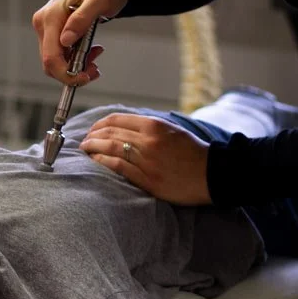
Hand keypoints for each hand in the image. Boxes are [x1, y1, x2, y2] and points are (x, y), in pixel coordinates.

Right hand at [32, 0, 127, 84]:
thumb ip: (82, 19)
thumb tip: (66, 40)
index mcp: (50, 16)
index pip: (51, 56)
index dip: (66, 73)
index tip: (85, 77)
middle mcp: (43, 24)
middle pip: (51, 63)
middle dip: (72, 72)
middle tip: (95, 69)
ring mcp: (47, 29)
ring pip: (55, 62)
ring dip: (75, 67)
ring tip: (96, 56)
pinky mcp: (53, 34)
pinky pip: (60, 56)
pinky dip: (75, 60)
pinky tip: (90, 53)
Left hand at [79, 113, 212, 205]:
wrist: (214, 174)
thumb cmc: (193, 153)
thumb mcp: (172, 130)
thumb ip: (148, 127)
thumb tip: (123, 127)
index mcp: (155, 125)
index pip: (117, 119)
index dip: (99, 124)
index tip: (92, 130)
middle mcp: (149, 140)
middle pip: (110, 133)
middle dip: (92, 136)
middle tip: (84, 141)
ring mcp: (147, 160)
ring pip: (111, 148)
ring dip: (93, 148)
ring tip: (85, 150)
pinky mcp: (148, 179)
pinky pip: (119, 167)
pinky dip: (103, 162)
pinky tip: (96, 161)